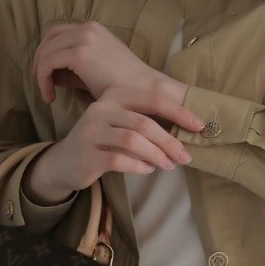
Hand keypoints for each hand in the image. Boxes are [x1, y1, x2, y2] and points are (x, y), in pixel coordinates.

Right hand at [30, 82, 205, 196]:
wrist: (65, 161)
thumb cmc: (103, 141)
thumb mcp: (122, 124)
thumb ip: (146, 121)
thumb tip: (187, 129)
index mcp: (114, 96)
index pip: (152, 99)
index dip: (179, 112)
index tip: (200, 127)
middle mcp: (101, 109)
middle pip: (144, 122)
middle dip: (169, 141)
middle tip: (185, 156)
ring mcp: (91, 131)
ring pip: (132, 140)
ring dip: (157, 155)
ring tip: (168, 165)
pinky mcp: (87, 154)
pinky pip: (119, 160)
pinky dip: (139, 166)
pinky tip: (147, 170)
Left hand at [32, 19, 162, 103]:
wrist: (143, 90)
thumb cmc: (122, 86)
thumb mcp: (95, 70)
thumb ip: (73, 69)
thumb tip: (51, 75)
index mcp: (93, 28)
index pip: (57, 32)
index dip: (46, 52)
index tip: (46, 74)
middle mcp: (87, 28)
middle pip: (49, 38)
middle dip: (40, 60)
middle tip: (41, 82)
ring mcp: (83, 38)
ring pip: (46, 52)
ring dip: (41, 74)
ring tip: (48, 94)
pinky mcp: (79, 53)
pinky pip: (48, 64)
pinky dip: (43, 80)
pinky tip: (51, 96)